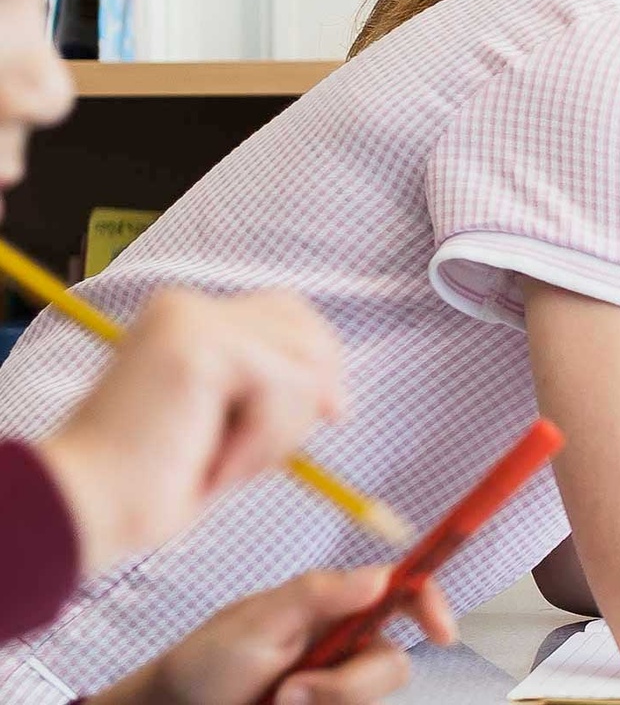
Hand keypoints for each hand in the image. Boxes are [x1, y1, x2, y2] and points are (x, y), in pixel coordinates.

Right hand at [36, 288, 345, 571]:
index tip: (334, 414)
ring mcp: (191, 321)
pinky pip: (283, 388)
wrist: (85, 510)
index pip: (289, 314)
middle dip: (310, 395)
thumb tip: (336, 393)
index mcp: (185, 317)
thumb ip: (268, 390)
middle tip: (278, 454)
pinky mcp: (199, 348)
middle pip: (305, 330)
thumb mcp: (226, 422)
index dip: (320, 362)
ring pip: (303, 365)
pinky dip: (263, 441)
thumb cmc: (152, 481)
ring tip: (228, 466)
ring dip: (281, 432)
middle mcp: (187, 306)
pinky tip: (216, 467)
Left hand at [92, 565, 456, 704]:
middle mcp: (346, 642)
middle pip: (391, 663)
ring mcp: (337, 681)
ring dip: (327, 704)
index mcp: (337, 605)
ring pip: (371, 699)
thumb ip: (317, 594)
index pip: (403, 592)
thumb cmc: (208, 661)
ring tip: (277, 703)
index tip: (442, 634)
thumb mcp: (258, 620)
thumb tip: (378, 576)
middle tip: (291, 692)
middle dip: (347, 686)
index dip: (432, 605)